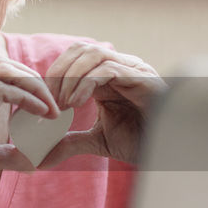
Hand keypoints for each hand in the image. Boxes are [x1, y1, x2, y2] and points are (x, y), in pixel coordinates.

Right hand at [0, 54, 58, 207]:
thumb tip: (26, 158)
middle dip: (30, 78)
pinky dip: (30, 99)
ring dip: (34, 85)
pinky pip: (6, 90)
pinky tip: (43, 115)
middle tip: (50, 103)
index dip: (15, 79)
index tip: (36, 101)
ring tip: (51, 109)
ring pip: (5, 69)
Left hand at [40, 42, 165, 166]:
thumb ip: (70, 142)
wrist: (166, 152)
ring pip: (94, 54)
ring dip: (71, 77)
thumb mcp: (96, 141)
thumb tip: (41, 158)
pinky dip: (86, 83)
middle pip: (81, 49)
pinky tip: (76, 103)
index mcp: (107, 76)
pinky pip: (108, 70)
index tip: (43, 102)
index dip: (54, 74)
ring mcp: (133, 69)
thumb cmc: (138, 142)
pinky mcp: (143, 78)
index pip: (74, 57)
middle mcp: (120, 67)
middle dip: (59, 72)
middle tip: (50, 100)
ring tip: (63, 104)